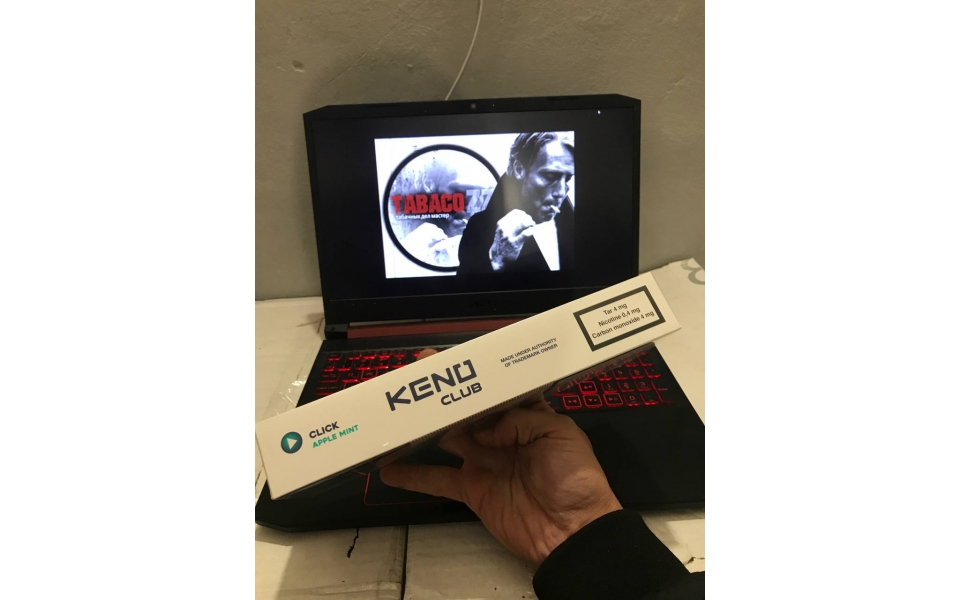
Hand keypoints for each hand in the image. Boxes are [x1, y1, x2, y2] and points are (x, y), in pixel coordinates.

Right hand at [380, 350, 621, 564]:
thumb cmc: (574, 478)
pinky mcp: (472, 490)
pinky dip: (413, 476)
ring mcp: (484, 462)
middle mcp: (503, 435)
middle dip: (444, 395)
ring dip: (423, 427)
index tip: (450, 362)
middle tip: (414, 378)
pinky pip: (438, 480)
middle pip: (467, 411)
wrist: (573, 532)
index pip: (498, 390)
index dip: (476, 376)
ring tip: (396, 412)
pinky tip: (388, 468)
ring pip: (447, 438)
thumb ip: (519, 421)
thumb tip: (483, 430)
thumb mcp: (558, 434)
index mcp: (528, 416)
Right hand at [488, 209, 535, 270]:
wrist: (497, 256)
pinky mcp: (515, 243)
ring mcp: (509, 235)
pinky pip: (526, 234)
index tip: (526, 217)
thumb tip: (523, 216)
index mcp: (501, 223)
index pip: (515, 212)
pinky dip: (532, 230)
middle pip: (520, 217)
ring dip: (531, 223)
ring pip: (523, 223)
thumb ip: (509, 223)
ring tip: (533, 226)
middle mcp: (504, 228)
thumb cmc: (501, 242)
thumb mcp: (501, 230)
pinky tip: (533, 231)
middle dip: (528, 219)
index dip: (523, 213)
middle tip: (532, 222)